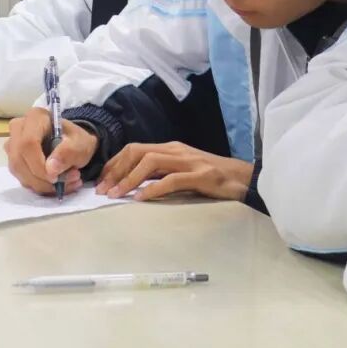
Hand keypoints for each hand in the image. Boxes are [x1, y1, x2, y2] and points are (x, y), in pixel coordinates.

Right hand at [4, 107, 95, 195]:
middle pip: (19, 160)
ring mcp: (13, 145)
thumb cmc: (76, 140)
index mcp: (35, 117)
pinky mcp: (14, 160)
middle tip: (69, 181)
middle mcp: (19, 129)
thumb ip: (69, 152)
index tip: (55, 177)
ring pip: (19, 172)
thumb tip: (50, 169)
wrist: (74, 144)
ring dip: (43, 185)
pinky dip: (40, 186)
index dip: (38, 164)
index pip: (28, 143)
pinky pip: (21, 178)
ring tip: (69, 182)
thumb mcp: (81, 143)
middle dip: (42, 178)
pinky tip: (58, 185)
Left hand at [97, 142, 252, 201]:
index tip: (102, 182)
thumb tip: (134, 185)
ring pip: (150, 162)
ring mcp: (189, 161)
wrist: (244, 178)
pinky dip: (153, 189)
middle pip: (137, 151)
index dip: (114, 164)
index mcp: (171, 148)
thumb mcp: (183, 171)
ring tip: (116, 194)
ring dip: (129, 179)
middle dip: (116, 170)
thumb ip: (162, 173)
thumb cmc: (212, 178)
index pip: (134, 149)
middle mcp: (177, 150)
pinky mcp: (201, 175)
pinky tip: (141, 199)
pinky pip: (171, 179)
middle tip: (103, 190)